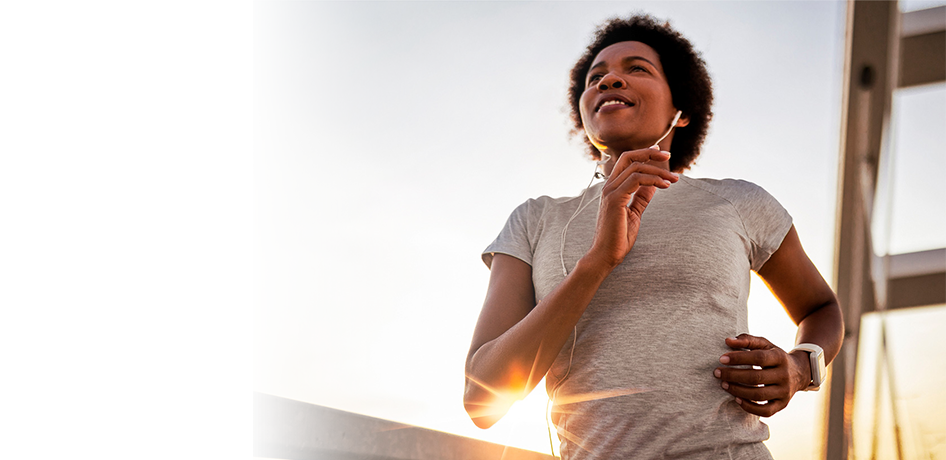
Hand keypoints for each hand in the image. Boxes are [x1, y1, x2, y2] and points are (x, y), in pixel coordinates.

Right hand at [585, 147, 677, 268]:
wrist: (606, 255)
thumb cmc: (619, 237)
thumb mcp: (635, 213)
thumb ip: (642, 197)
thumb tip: (654, 184)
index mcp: (613, 188)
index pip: (626, 161)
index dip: (643, 153)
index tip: (661, 153)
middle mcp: (609, 186)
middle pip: (628, 157)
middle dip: (649, 153)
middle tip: (668, 156)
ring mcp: (610, 192)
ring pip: (636, 168)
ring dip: (658, 171)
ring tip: (674, 179)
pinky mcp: (615, 200)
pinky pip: (636, 180)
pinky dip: (653, 180)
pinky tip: (665, 186)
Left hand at [713, 333, 810, 416]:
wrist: (799, 372)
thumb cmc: (774, 356)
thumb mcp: (764, 344)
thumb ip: (746, 340)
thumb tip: (727, 341)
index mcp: (780, 358)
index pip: (758, 358)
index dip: (739, 358)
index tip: (721, 359)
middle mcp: (784, 375)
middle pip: (756, 378)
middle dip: (733, 375)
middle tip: (717, 373)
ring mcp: (784, 392)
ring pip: (759, 395)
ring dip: (738, 391)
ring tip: (723, 384)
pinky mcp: (782, 404)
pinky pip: (765, 411)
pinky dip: (749, 407)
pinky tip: (736, 399)